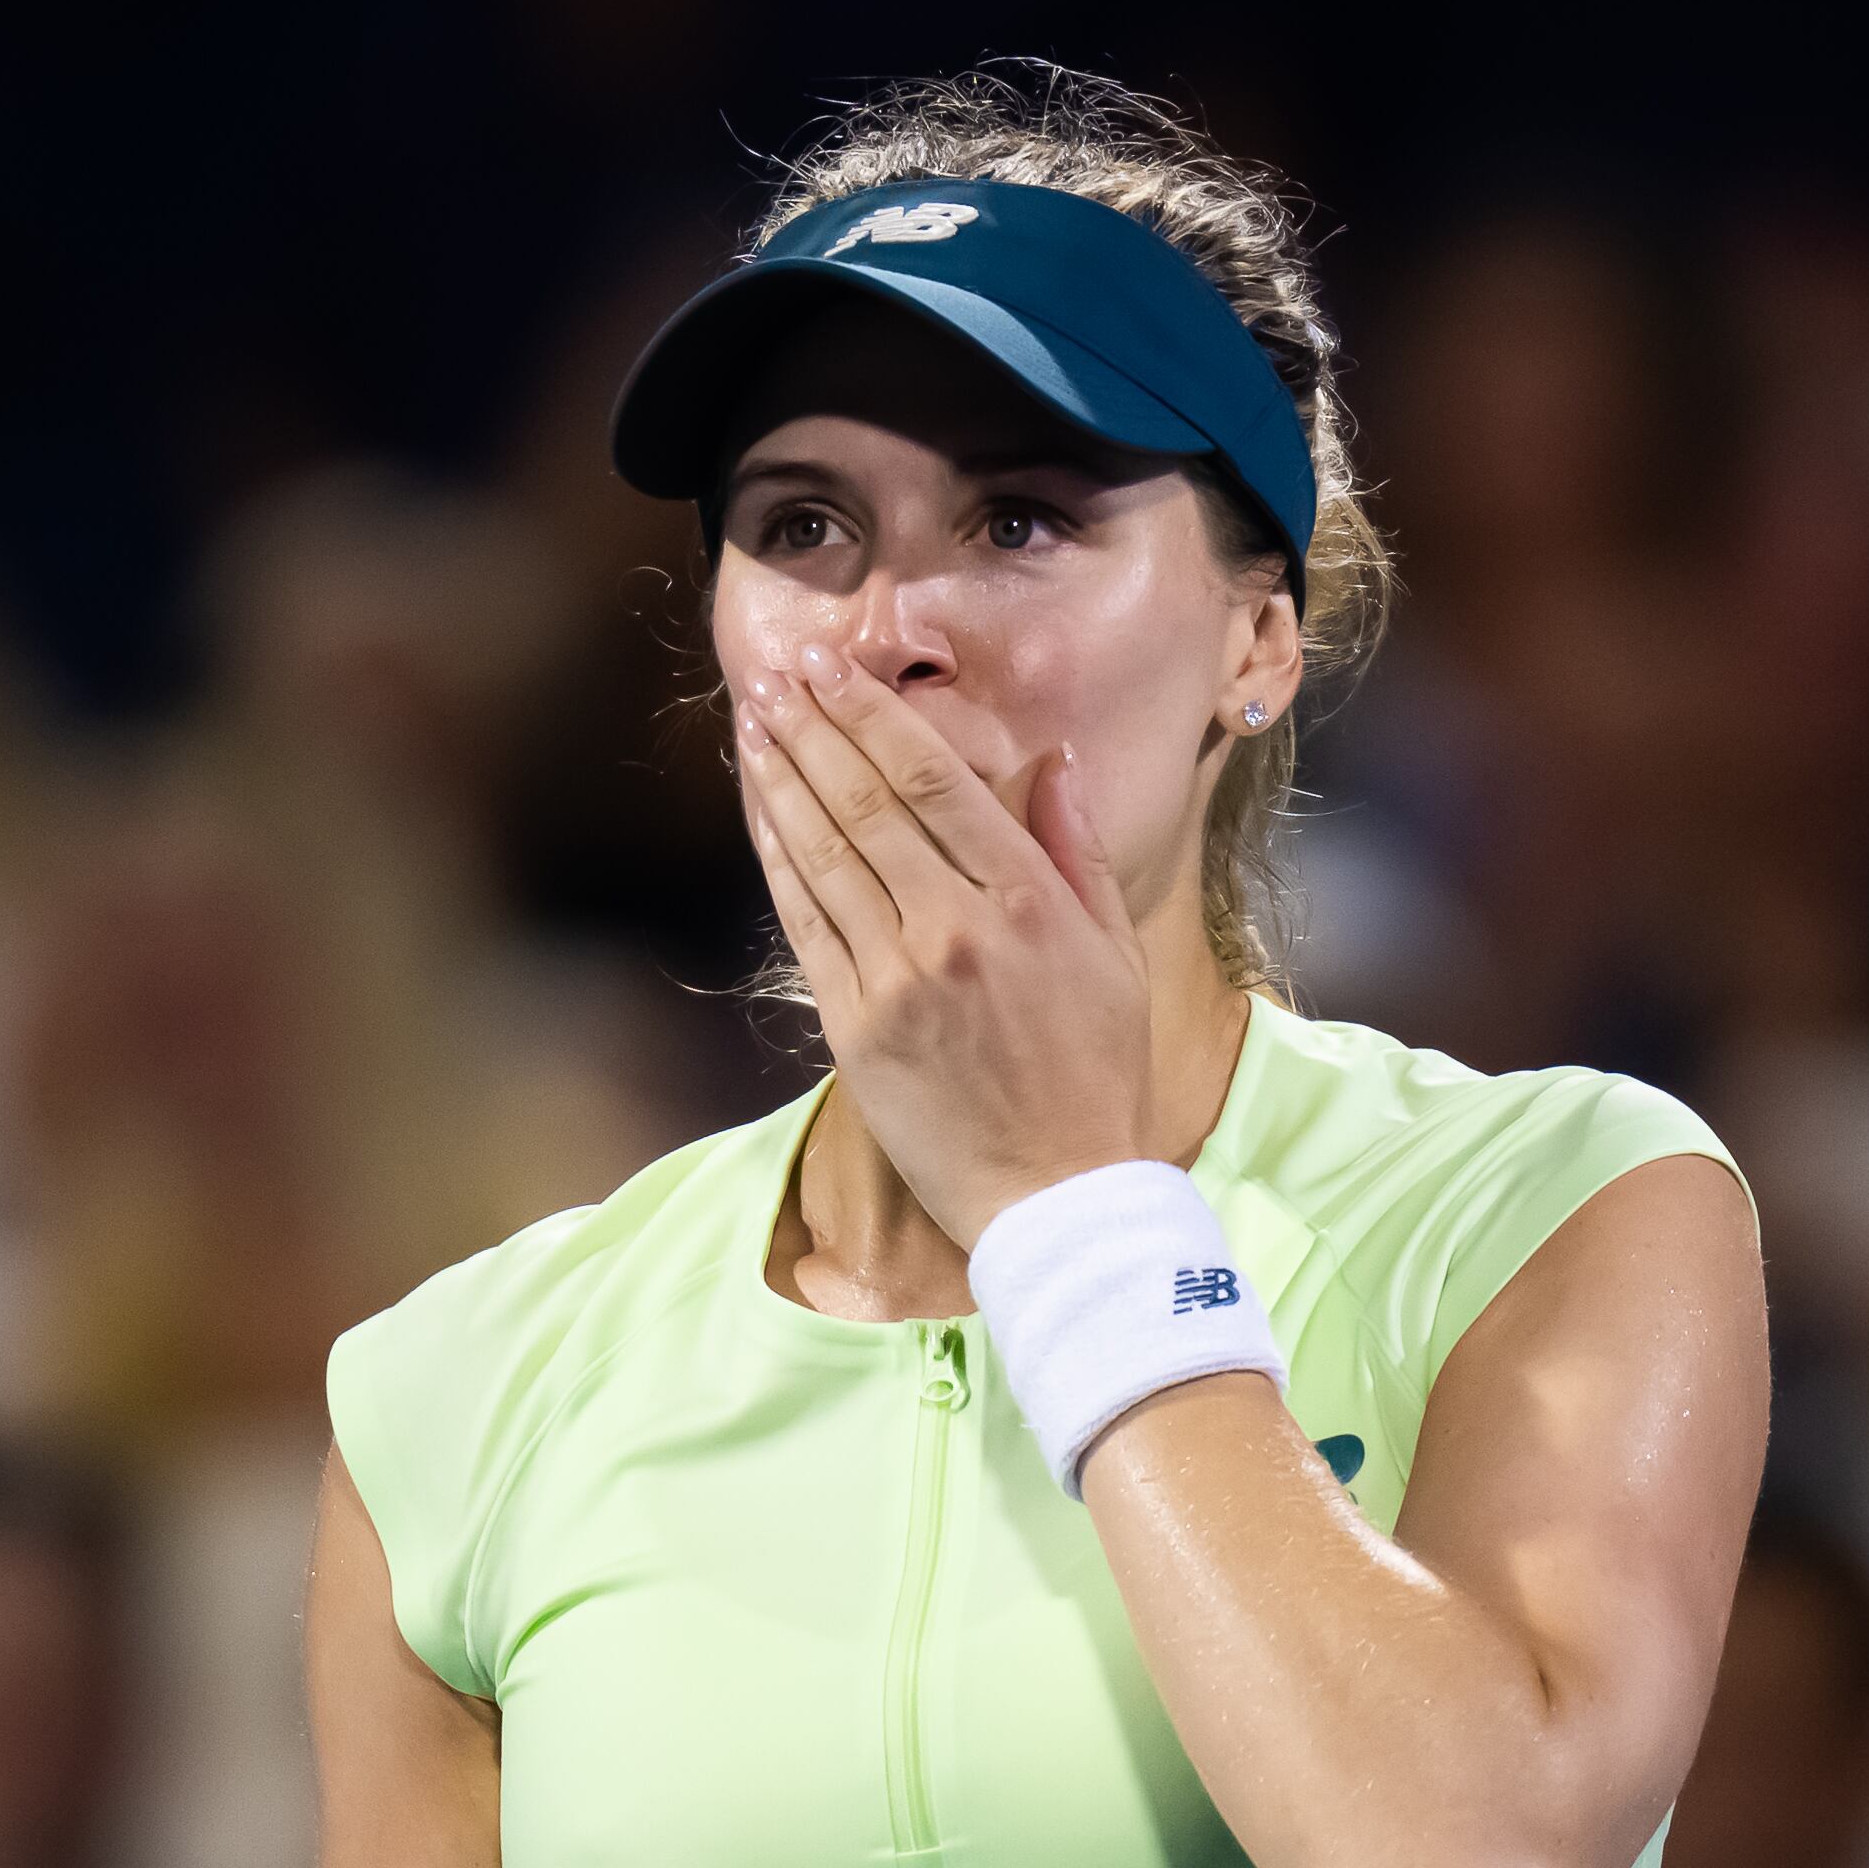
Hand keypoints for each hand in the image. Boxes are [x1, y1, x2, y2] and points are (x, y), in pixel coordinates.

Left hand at [737, 644, 1159, 1246]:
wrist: (1058, 1198)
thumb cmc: (1098, 1077)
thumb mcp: (1115, 953)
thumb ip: (1076, 850)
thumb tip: (1056, 761)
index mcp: (1026, 900)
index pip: (930, 778)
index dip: (869, 714)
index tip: (831, 668)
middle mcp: (955, 926)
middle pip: (864, 801)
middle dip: (813, 729)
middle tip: (776, 674)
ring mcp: (897, 977)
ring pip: (824, 854)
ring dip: (781, 780)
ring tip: (754, 724)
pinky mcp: (855, 1028)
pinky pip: (805, 924)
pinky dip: (778, 859)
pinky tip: (761, 813)